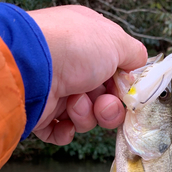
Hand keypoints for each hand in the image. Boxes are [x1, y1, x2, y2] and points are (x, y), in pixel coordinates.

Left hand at [28, 5, 146, 144]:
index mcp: (88, 45)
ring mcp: (56, 90)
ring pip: (85, 116)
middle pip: (103, 98)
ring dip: (86, 114)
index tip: (127, 93)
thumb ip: (134, 52)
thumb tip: (139, 62)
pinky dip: (65, 131)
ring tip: (74, 103)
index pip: (114, 71)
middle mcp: (72, 67)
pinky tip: (65, 123)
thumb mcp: (116, 40)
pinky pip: (61, 131)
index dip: (123, 86)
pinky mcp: (41, 113)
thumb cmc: (74, 48)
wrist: (31, 66)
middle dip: (108, 107)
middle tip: (103, 105)